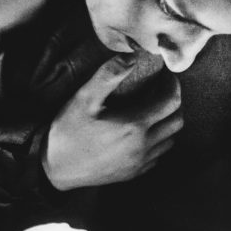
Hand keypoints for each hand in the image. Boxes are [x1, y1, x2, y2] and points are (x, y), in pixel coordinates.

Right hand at [43, 54, 182, 190]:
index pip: (170, 102)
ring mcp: (140, 163)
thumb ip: (109, 75)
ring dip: (166, 122)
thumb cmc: (67, 132)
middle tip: (159, 90)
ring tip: (152, 109)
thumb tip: (131, 57)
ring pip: (170, 140)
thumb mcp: (84, 98)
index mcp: (134, 126)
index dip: (171, 85)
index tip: (164, 76)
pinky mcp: (133, 173)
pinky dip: (158, 141)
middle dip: (173, 102)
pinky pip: (158, 155)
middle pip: (176, 121)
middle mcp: (143, 146)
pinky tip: (142, 132)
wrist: (54, 168)